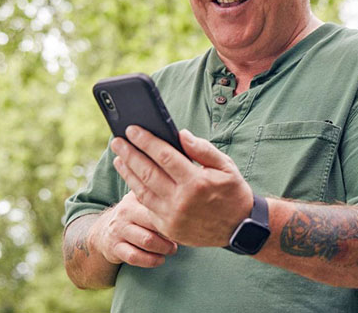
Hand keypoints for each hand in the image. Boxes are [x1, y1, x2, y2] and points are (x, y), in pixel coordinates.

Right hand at [89, 190, 177, 267]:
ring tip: (172, 250)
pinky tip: (160, 260)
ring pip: (146, 241)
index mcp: (134, 199)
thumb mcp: (141, 200)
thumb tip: (190, 200)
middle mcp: (124, 213)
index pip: (157, 206)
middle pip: (153, 224)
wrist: (105, 231)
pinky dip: (151, 261)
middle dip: (171, 234)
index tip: (185, 222)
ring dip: (164, 248)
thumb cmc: (134, 214)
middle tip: (180, 239)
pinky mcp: (114, 248)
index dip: (174, 216)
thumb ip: (159, 196)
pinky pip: (134, 257)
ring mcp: (118, 231)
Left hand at [110, 126, 252, 247]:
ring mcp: (172, 217)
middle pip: (147, 172)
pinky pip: (147, 206)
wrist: (240, 228)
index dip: (146, 141)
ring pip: (142, 191)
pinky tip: (131, 179)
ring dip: (128, 172)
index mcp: (197, 182)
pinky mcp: (168, 228)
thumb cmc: (233, 192)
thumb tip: (181, 134)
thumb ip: (203, 149)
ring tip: (119, 158)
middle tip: (117, 141)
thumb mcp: (226, 166)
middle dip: (130, 154)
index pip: (164, 156)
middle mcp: (181, 200)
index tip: (133, 129)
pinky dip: (136, 191)